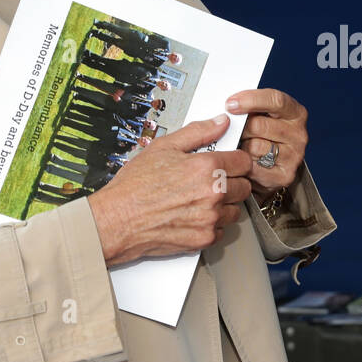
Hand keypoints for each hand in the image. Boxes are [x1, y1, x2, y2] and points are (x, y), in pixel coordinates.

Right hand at [87, 114, 252, 265]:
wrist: (116, 220)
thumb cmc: (134, 186)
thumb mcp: (164, 147)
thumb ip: (198, 132)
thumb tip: (220, 122)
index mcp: (206, 167)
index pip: (245, 162)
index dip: (236, 161)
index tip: (228, 163)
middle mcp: (213, 193)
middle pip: (244, 187)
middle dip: (232, 182)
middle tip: (210, 182)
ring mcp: (210, 218)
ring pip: (235, 210)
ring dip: (224, 205)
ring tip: (199, 200)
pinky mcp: (204, 239)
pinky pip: (222, 230)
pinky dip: (212, 225)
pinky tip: (193, 216)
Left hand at [226, 89, 307, 198]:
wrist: (270, 168)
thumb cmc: (261, 136)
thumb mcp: (260, 114)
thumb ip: (249, 107)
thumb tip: (228, 104)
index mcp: (295, 113)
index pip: (275, 100)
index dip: (250, 100)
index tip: (230, 104)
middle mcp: (298, 135)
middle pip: (259, 125)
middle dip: (239, 128)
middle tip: (232, 131)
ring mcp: (294, 157)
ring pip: (254, 146)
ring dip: (240, 146)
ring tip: (241, 147)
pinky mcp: (284, 176)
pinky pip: (252, 166)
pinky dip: (242, 164)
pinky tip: (242, 161)